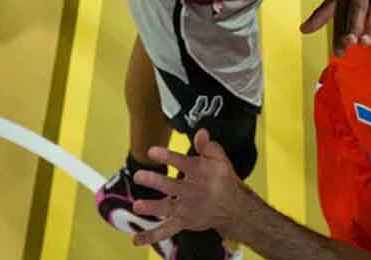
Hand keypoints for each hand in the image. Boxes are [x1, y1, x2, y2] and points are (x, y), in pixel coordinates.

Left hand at [128, 130, 247, 244]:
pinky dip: (151, 235)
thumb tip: (201, 132)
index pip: (181, 162)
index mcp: (199, 173)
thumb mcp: (219, 160)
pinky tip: (136, 239)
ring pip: (167, 208)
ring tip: (137, 206)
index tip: (152, 152)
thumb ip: (207, 146)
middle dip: (155, 181)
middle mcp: (191, 191)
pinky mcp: (183, 222)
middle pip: (171, 186)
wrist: (234, 208)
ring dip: (152, 207)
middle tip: (139, 176)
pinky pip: (166, 230)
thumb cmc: (223, 181)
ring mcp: (186, 208)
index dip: (166, 156)